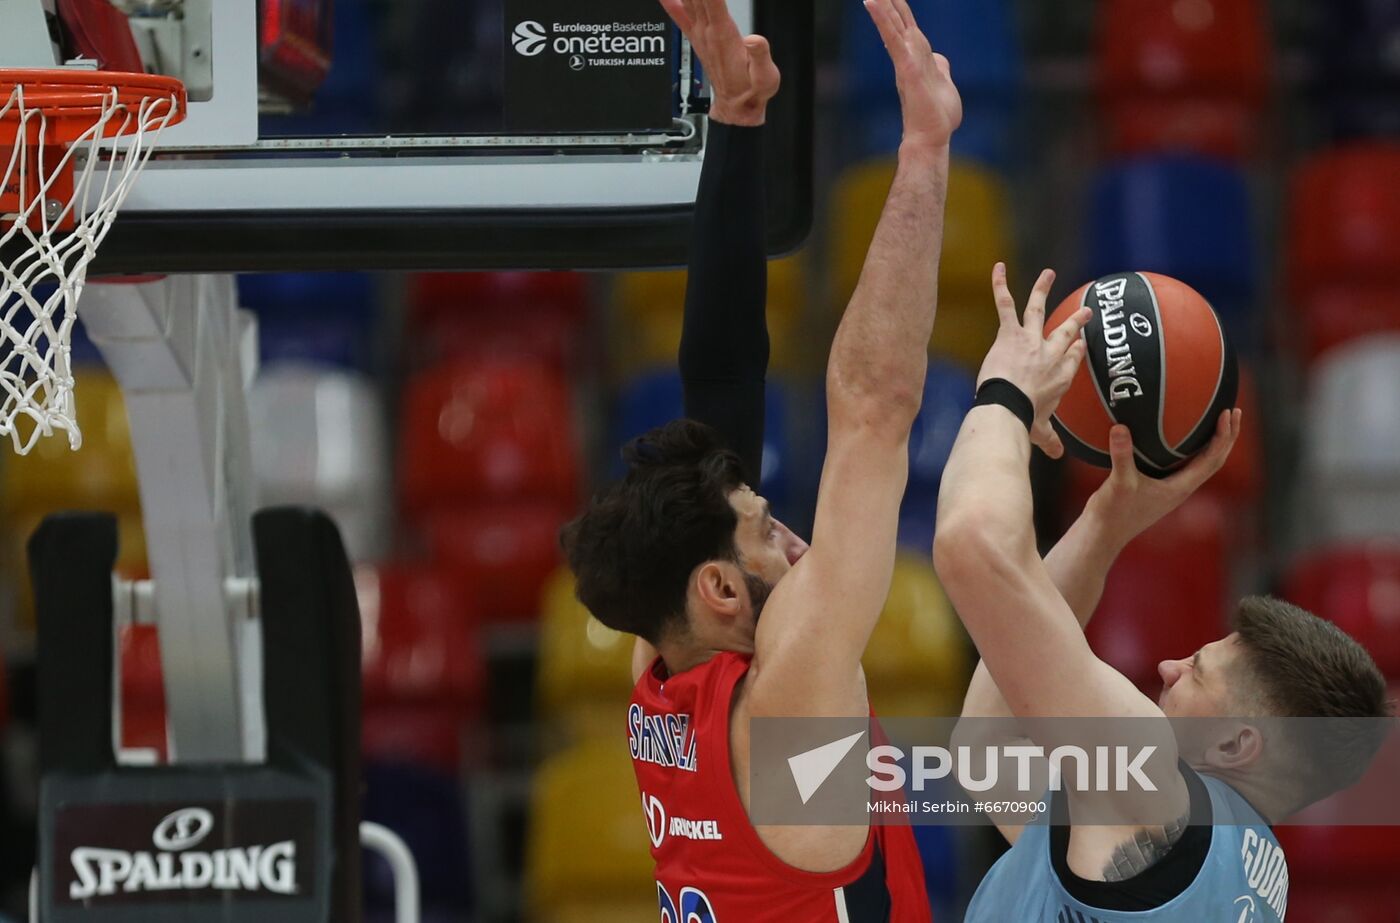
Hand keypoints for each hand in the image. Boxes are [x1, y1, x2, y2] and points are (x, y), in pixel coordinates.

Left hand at [659, 0, 780, 125]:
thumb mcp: (765, 77)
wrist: (737, 106)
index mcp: (723, 35)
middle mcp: (707, 31)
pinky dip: (671, 2)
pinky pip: (679, 15)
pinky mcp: (698, 38)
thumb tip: (753, 39)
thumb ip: (760, 56)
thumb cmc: (752, 90)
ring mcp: (700, 34)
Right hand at [864, 0, 962, 150]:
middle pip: (898, 24)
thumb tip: (940, 59)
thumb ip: (940, 68)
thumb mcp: (944, 84)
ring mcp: (906, 63)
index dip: (900, 13)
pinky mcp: (907, 68)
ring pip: (893, 29)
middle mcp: (908, 59)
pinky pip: (894, 40)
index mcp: (917, 60)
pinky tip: (875, 8)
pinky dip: (884, 22)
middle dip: (889, 5)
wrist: (932, 137)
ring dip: (883, 10)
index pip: (907, 29)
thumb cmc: (938, 116)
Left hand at [977, 263, 1090, 458]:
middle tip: (1085, 311)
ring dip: (1042, 289)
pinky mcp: (1010, 333)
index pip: (1074, 358)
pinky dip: (1001, 286)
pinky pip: (1005, 304)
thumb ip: (1049, 439)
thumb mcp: (1041, 430)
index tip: (1081, 343)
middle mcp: (1050, 354)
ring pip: (1038, 309)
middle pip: (1067, 332)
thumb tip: (1057, 455)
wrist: (1008, 406)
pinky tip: (998, 268)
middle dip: (1076, 320)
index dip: (1077, 349)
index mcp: (1061, 376)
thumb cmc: (1025, 419)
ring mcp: (1031, 340)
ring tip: (1047, 274)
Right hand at [1086, 410, 1243, 545]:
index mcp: (1180, 488)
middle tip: (1234, 410)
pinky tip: (1178, 433)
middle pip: (1214, 460)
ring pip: (1200, 462)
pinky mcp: (1156, 485)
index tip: (1228, 413)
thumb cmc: (1114, 513)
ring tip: (1216, 419)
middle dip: (1227, 436)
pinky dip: (1189, 446)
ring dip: (1212, 441)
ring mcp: (1169, 487)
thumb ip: (1122, 456)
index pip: (1212, 459)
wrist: (1103, 533)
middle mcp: (1180, 487)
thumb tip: (1120, 428)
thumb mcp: (1119, 483)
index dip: (1223, 436)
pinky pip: (1181, 462)